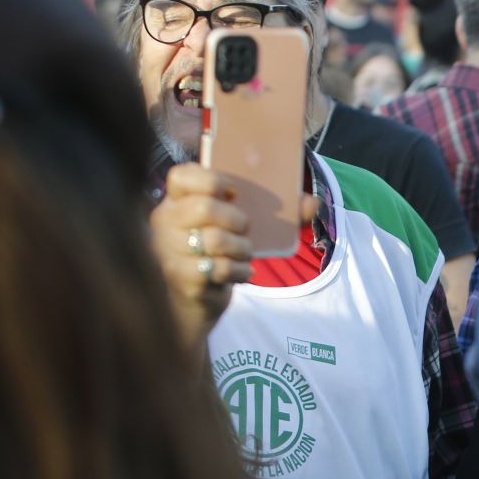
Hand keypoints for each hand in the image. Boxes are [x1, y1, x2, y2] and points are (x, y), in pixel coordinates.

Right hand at [150, 163, 315, 347]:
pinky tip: (241, 273)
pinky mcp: (181, 277)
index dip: (211, 179)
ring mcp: (167, 251)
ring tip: (243, 255)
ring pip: (215, 239)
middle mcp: (164, 223)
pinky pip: (219, 268)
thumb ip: (277, 215)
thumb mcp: (237, 231)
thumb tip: (314, 203)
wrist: (194, 303)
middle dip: (238, 220)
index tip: (233, 192)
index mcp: (175, 202)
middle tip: (245, 231)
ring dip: (242, 249)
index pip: (181, 176)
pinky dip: (240, 271)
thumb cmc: (218, 256)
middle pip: (205, 207)